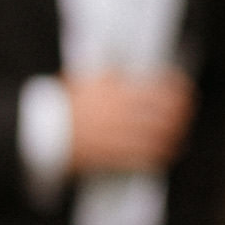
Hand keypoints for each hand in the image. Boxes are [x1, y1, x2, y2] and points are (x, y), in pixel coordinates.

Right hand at [66, 70, 194, 173]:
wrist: (37, 133)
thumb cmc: (60, 105)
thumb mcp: (83, 80)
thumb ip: (108, 73)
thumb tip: (127, 66)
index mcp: (114, 91)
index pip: (158, 87)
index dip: (178, 88)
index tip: (185, 89)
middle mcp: (118, 113)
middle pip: (164, 113)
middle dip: (181, 113)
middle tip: (187, 112)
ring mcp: (115, 136)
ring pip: (158, 136)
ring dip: (174, 135)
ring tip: (179, 134)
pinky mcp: (111, 156)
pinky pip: (144, 157)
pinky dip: (160, 155)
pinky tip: (167, 152)